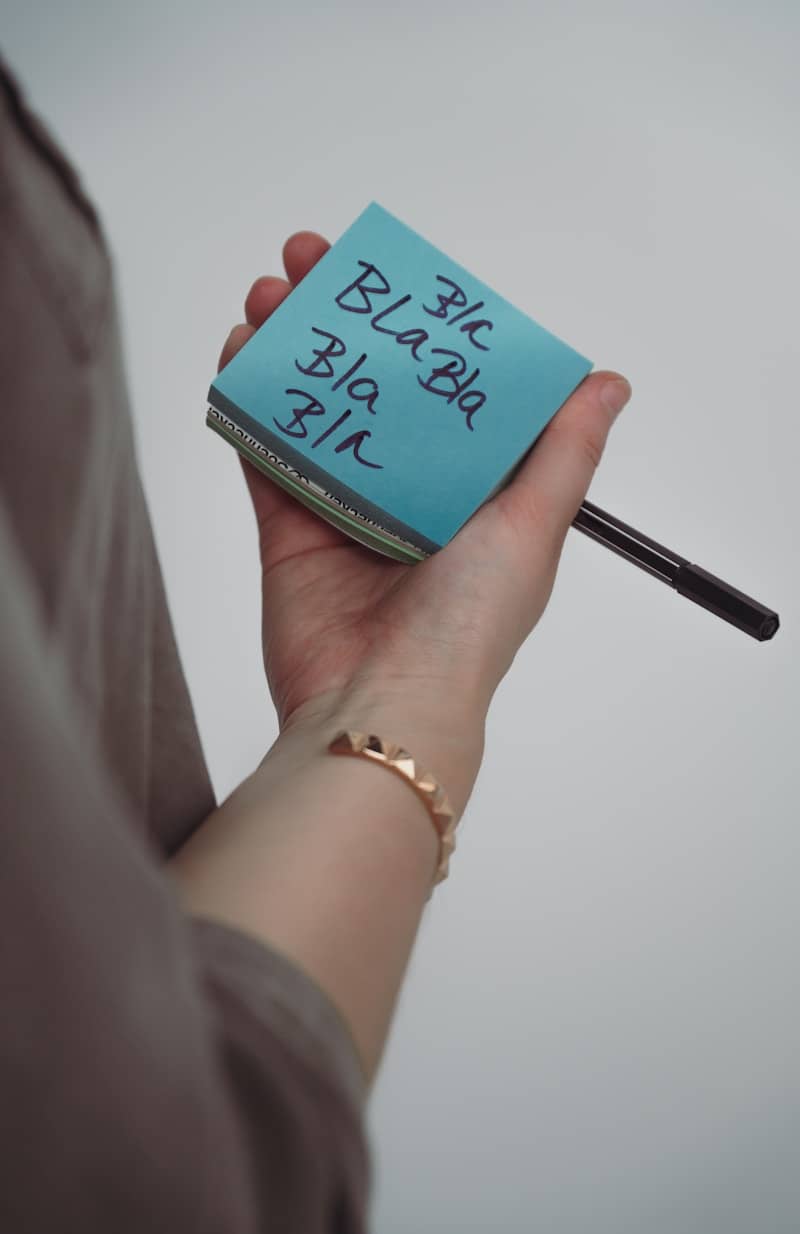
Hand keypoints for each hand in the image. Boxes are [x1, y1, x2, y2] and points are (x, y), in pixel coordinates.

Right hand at [219, 232, 630, 742]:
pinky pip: (265, 455)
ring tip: (269, 297)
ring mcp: (344, 510)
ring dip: (288, 347)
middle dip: (338, 317)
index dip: (418, 325)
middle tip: (310, 260)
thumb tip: (607, 381)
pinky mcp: (289, 532)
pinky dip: (250, 404)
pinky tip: (241, 353)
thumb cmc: (468, 626)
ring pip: (313, 408)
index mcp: (471, 490)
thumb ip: (563, 451)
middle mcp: (409, 494)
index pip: (444, 387)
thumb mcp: (533, 527)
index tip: (393, 274)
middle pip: (370, 385)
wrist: (380, 705)